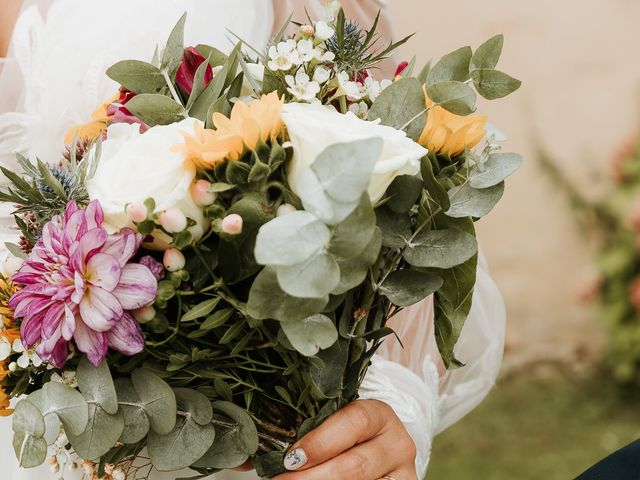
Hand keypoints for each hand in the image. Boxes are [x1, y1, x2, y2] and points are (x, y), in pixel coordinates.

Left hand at [273, 399, 417, 479]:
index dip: (321, 441)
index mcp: (380, 413)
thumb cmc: (345, 434)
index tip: (290, 457)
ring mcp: (402, 474)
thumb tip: (245, 455)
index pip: (356, 421)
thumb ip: (299, 433)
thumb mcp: (331, 424)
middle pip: (355, 465)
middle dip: (312, 478)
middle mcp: (397, 443)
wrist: (378, 450)